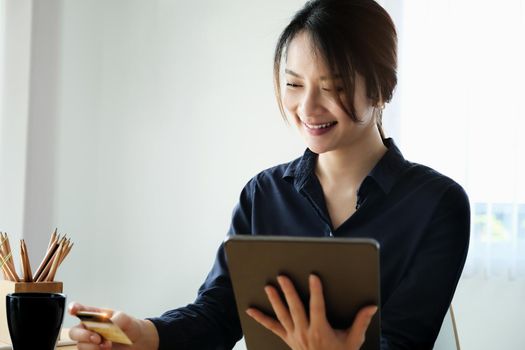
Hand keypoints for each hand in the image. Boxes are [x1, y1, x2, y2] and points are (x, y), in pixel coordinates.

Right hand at [68, 302, 158, 349]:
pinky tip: (105, 349)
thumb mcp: (126, 319)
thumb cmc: (130, 326)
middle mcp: (90, 328)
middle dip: (83, 335)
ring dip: (92, 347)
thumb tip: (108, 324)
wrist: (137, 342)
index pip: (81, 310)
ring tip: (107, 345)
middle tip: (97, 338)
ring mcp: (91, 341)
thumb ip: (117, 319)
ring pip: (80, 345)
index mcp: (95, 315)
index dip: (74, 308)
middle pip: (74, 332)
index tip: (73, 310)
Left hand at [246, 274, 376, 349]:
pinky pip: (272, 328)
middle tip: (282, 277)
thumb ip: (361, 322)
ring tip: (268, 287)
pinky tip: (251, 310)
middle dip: (289, 291)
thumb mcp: (353, 341)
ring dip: (274, 301)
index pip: (317, 307)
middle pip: (295, 308)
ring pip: (282, 315)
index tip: (313, 276)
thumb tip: (371, 306)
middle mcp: (305, 332)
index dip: (316, 291)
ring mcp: (294, 336)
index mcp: (321, 331)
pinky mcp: (287, 339)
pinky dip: (261, 319)